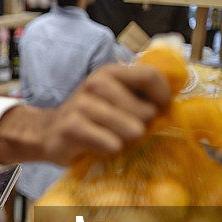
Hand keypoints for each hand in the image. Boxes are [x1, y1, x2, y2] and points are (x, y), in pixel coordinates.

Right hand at [0, 63, 170, 165]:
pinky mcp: (73, 127)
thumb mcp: (111, 97)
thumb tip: (174, 105)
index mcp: (109, 72)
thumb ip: (138, 95)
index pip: (150, 75)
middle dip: (141, 125)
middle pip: (145, 110)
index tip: (159, 110)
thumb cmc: (88, 117)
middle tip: (124, 128)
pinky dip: (109, 149)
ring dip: (125, 139)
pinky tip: (97, 146)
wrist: (47, 132)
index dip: (163, 96)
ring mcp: (82, 104)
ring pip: (132, 129)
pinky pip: (112, 144)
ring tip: (109, 137)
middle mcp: (95, 83)